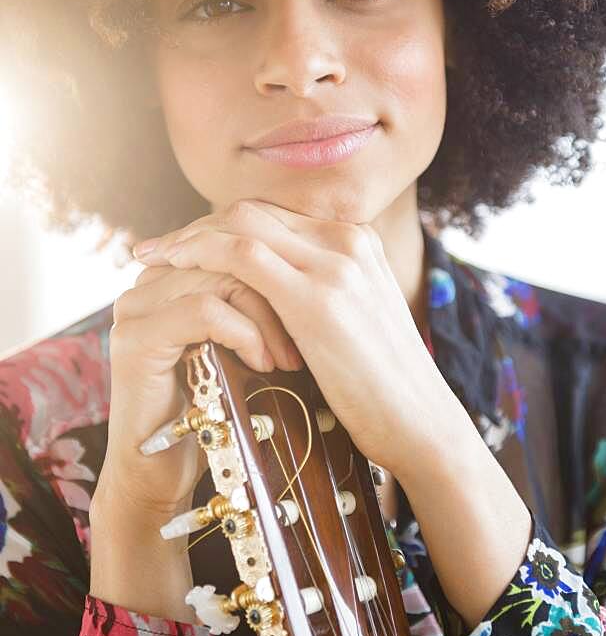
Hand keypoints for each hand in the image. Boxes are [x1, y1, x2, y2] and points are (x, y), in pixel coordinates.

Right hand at [96, 252, 302, 518]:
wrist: (163, 474)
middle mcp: (150, 281)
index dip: (279, 267)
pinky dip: (244, 333)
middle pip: (231, 252)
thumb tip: (318, 270)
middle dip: (277, 293)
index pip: (237, 238)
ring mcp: (137, 307)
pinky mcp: (136, 338)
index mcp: (174, 273)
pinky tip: (262, 364)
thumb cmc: (215, 410)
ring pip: (222, 277)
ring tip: (286, 359)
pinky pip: (203, 310)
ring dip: (267, 317)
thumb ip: (260, 303)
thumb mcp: (244, 346)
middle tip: (304, 341)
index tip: (314, 306)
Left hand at [132, 200, 463, 476]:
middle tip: (156, 248)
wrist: (423, 424)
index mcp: (357, 242)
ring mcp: (337, 264)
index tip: (183, 244)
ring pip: (242, 223)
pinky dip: (201, 256)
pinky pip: (243, 256)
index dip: (220, 224)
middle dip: (196, 225)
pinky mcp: (318, 298)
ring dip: (189, 236)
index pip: (273, 215)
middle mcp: (348, 241)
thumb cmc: (384, 387)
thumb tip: (265, 298)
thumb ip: (318, 294)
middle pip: (253, 210)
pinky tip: (173, 270)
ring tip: (152, 257)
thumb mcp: (354, 322)